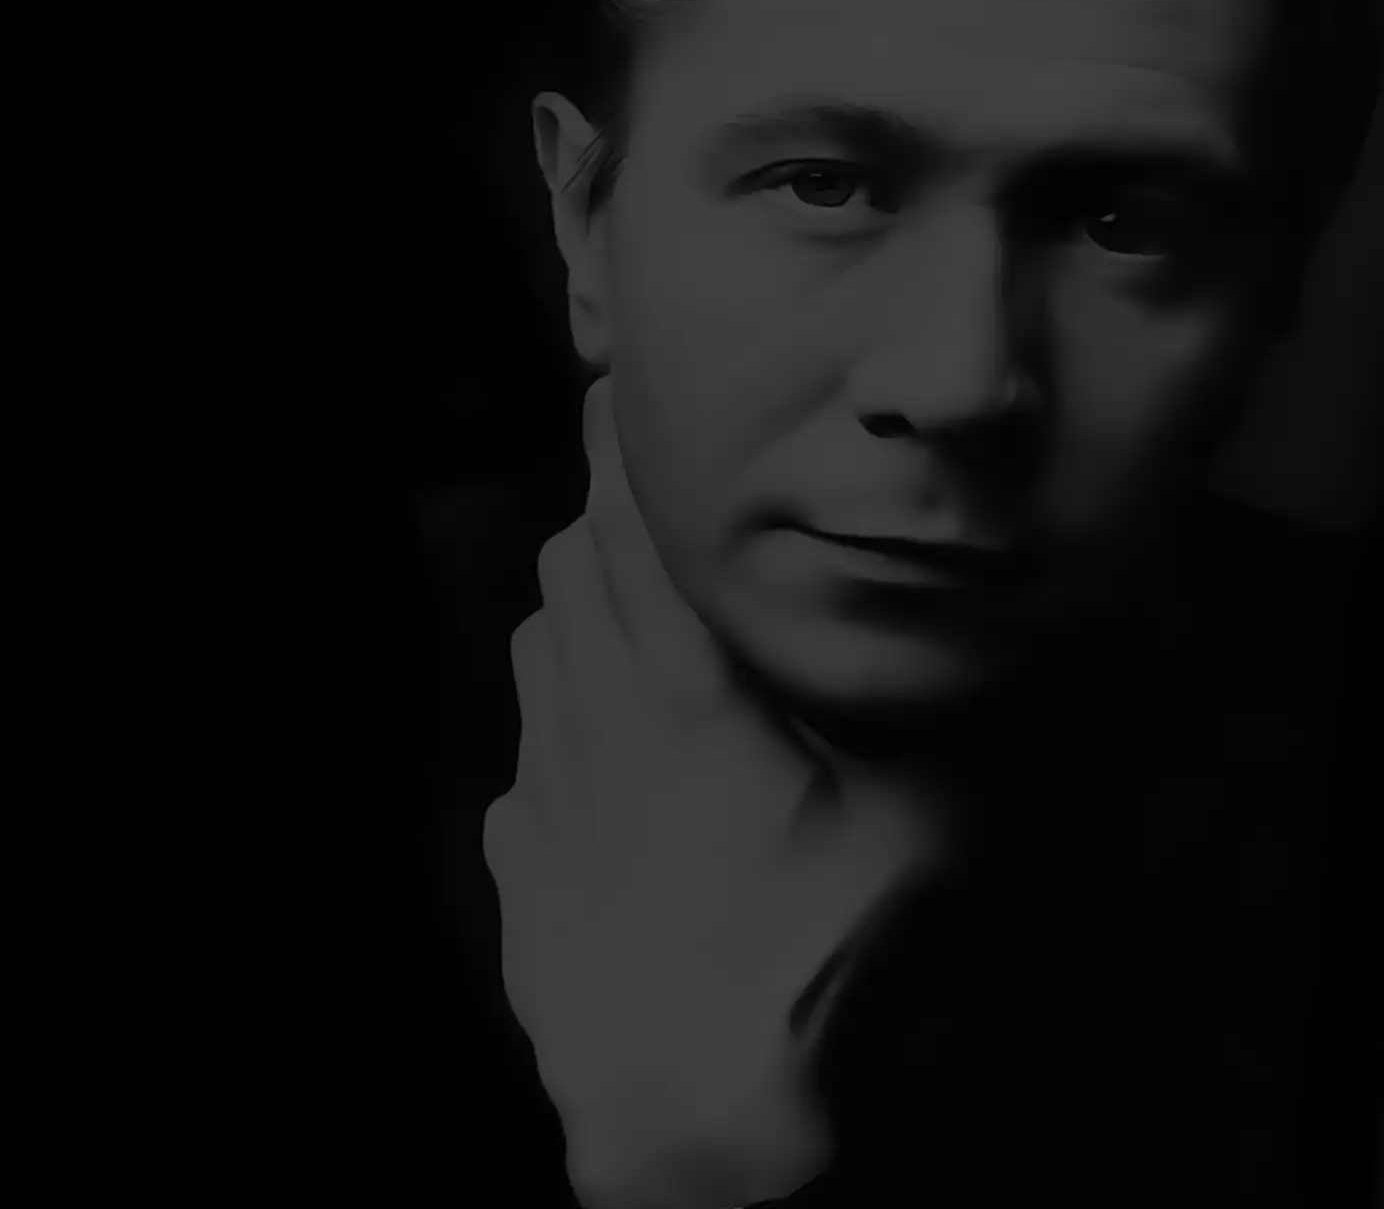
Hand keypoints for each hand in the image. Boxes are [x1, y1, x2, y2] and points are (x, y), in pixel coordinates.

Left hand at [483, 378, 946, 1207]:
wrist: (690, 1122)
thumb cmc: (810, 973)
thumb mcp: (927, 836)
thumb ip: (954, 726)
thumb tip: (999, 649)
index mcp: (683, 694)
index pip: (632, 526)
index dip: (619, 448)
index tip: (615, 395)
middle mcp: (592, 721)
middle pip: (569, 568)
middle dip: (605, 521)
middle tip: (651, 511)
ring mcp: (542, 793)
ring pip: (536, 647)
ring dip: (574, 611)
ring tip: (629, 621)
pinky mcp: (518, 865)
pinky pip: (522, 753)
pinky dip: (554, 721)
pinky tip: (599, 759)